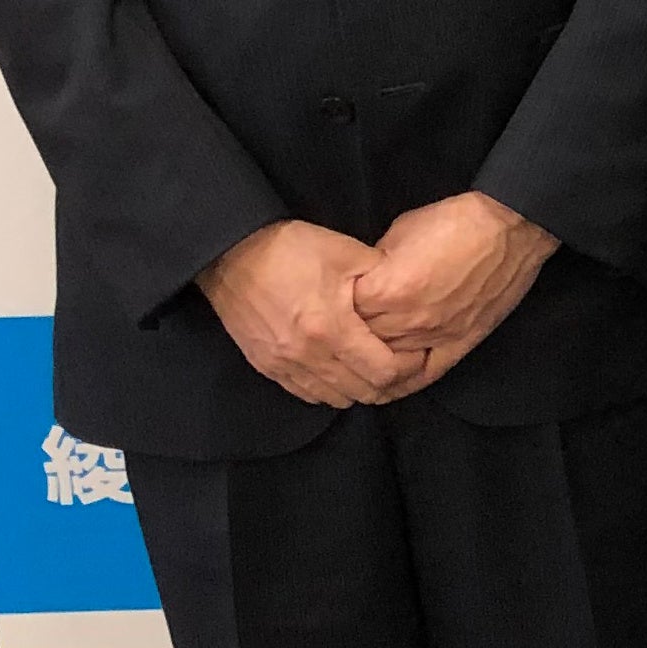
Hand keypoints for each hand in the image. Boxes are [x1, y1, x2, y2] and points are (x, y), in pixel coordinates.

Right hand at [199, 219, 429, 407]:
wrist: (231, 252)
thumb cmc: (291, 249)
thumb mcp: (348, 253)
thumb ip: (383, 279)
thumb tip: (406, 297)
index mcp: (332, 328)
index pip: (383, 372)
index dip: (407, 367)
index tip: (415, 352)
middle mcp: (307, 355)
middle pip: (362, 393)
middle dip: (387, 382)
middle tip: (399, 363)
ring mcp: (283, 365)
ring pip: (333, 398)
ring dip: (357, 388)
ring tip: (370, 367)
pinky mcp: (266, 366)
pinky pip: (306, 393)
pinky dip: (328, 388)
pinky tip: (338, 371)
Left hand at [350, 191, 558, 391]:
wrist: (508, 229)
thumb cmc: (454, 222)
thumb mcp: (399, 232)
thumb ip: (374, 265)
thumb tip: (361, 284)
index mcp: (388, 289)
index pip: (342, 313)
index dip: (335, 306)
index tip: (333, 302)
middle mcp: (408, 320)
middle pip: (361, 342)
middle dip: (350, 334)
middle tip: (343, 329)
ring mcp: (434, 336)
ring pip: (387, 362)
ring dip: (373, 358)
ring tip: (359, 356)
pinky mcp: (459, 345)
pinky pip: (422, 375)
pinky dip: (403, 380)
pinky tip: (389, 382)